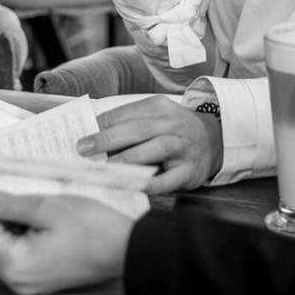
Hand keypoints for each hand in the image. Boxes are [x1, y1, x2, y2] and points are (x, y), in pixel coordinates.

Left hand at [0, 189, 130, 294]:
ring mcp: (26, 283)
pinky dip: (4, 236)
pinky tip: (11, 215)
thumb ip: (3, 202)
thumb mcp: (45, 207)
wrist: (127, 251)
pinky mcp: (36, 279)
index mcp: (14, 263)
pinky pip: (8, 257)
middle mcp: (15, 280)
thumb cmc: (93, 229)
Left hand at [77, 96, 221, 193]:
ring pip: (155, 149)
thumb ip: (128, 125)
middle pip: (138, 129)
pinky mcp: (190, 170)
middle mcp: (173, 124)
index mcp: (159, 107)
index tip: (80, 136)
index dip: (101, 125)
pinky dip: (150, 183)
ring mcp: (183, 147)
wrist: (213, 141)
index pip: (126, 114)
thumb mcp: (155, 118)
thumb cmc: (173, 131)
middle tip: (84, 149)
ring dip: (128, 158)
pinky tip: (133, 187)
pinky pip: (169, 178)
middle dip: (108, 139)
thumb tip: (92, 139)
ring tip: (105, 167)